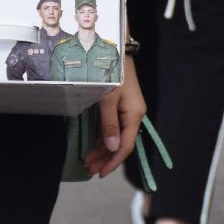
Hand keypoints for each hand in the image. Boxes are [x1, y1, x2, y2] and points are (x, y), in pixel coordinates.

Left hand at [84, 57, 145, 178]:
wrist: (117, 50)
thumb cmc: (112, 73)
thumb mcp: (108, 99)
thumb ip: (109, 124)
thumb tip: (112, 147)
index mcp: (134, 115)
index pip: (126, 146)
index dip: (113, 161)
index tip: (100, 173)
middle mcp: (133, 115)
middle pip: (120, 143)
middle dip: (105, 158)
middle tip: (89, 169)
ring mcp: (127, 111)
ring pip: (116, 136)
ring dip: (103, 149)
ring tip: (88, 161)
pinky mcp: (121, 106)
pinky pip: (113, 127)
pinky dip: (103, 138)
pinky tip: (94, 145)